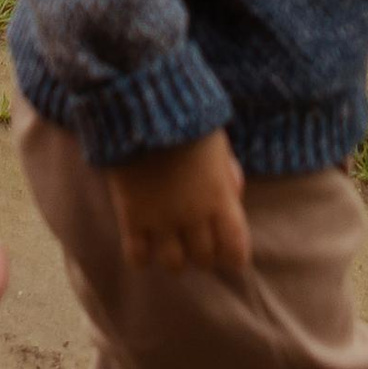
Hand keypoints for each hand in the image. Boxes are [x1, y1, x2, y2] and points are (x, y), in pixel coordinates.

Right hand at [105, 130, 249, 274]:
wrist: (143, 104)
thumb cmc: (186, 119)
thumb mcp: (219, 144)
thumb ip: (228, 173)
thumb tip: (235, 196)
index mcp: (220, 199)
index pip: (235, 250)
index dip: (233, 256)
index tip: (227, 252)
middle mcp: (194, 215)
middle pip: (204, 259)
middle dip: (203, 253)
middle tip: (196, 241)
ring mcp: (161, 218)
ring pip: (174, 264)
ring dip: (175, 257)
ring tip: (170, 243)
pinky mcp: (132, 216)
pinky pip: (137, 256)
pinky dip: (141, 256)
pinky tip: (143, 243)